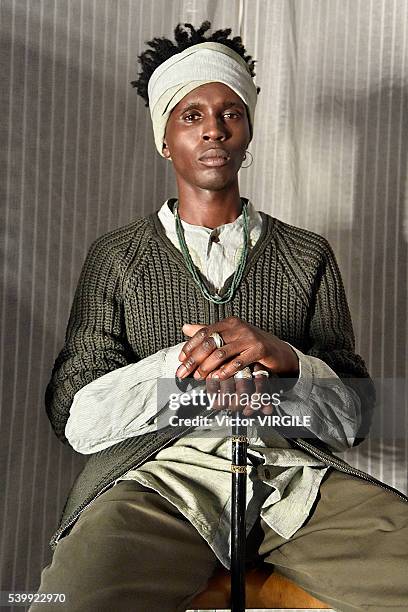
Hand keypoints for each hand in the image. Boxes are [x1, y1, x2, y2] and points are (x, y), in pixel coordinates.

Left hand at [175, 317, 298, 414]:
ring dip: (207, 367)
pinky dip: (226, 371)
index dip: (190, 346)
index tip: (181, 359)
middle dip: (194, 360)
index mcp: (228, 322)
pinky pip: (238, 362)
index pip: (203, 333)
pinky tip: (218, 378)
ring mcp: (249, 338)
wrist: (278, 351)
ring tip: (199, 377)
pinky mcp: (259, 350)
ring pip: (222, 353)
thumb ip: (208, 332)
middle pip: (210, 343)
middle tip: (184, 373)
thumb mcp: (229, 336)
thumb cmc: (250, 344)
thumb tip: (185, 328)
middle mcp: (238, 327)